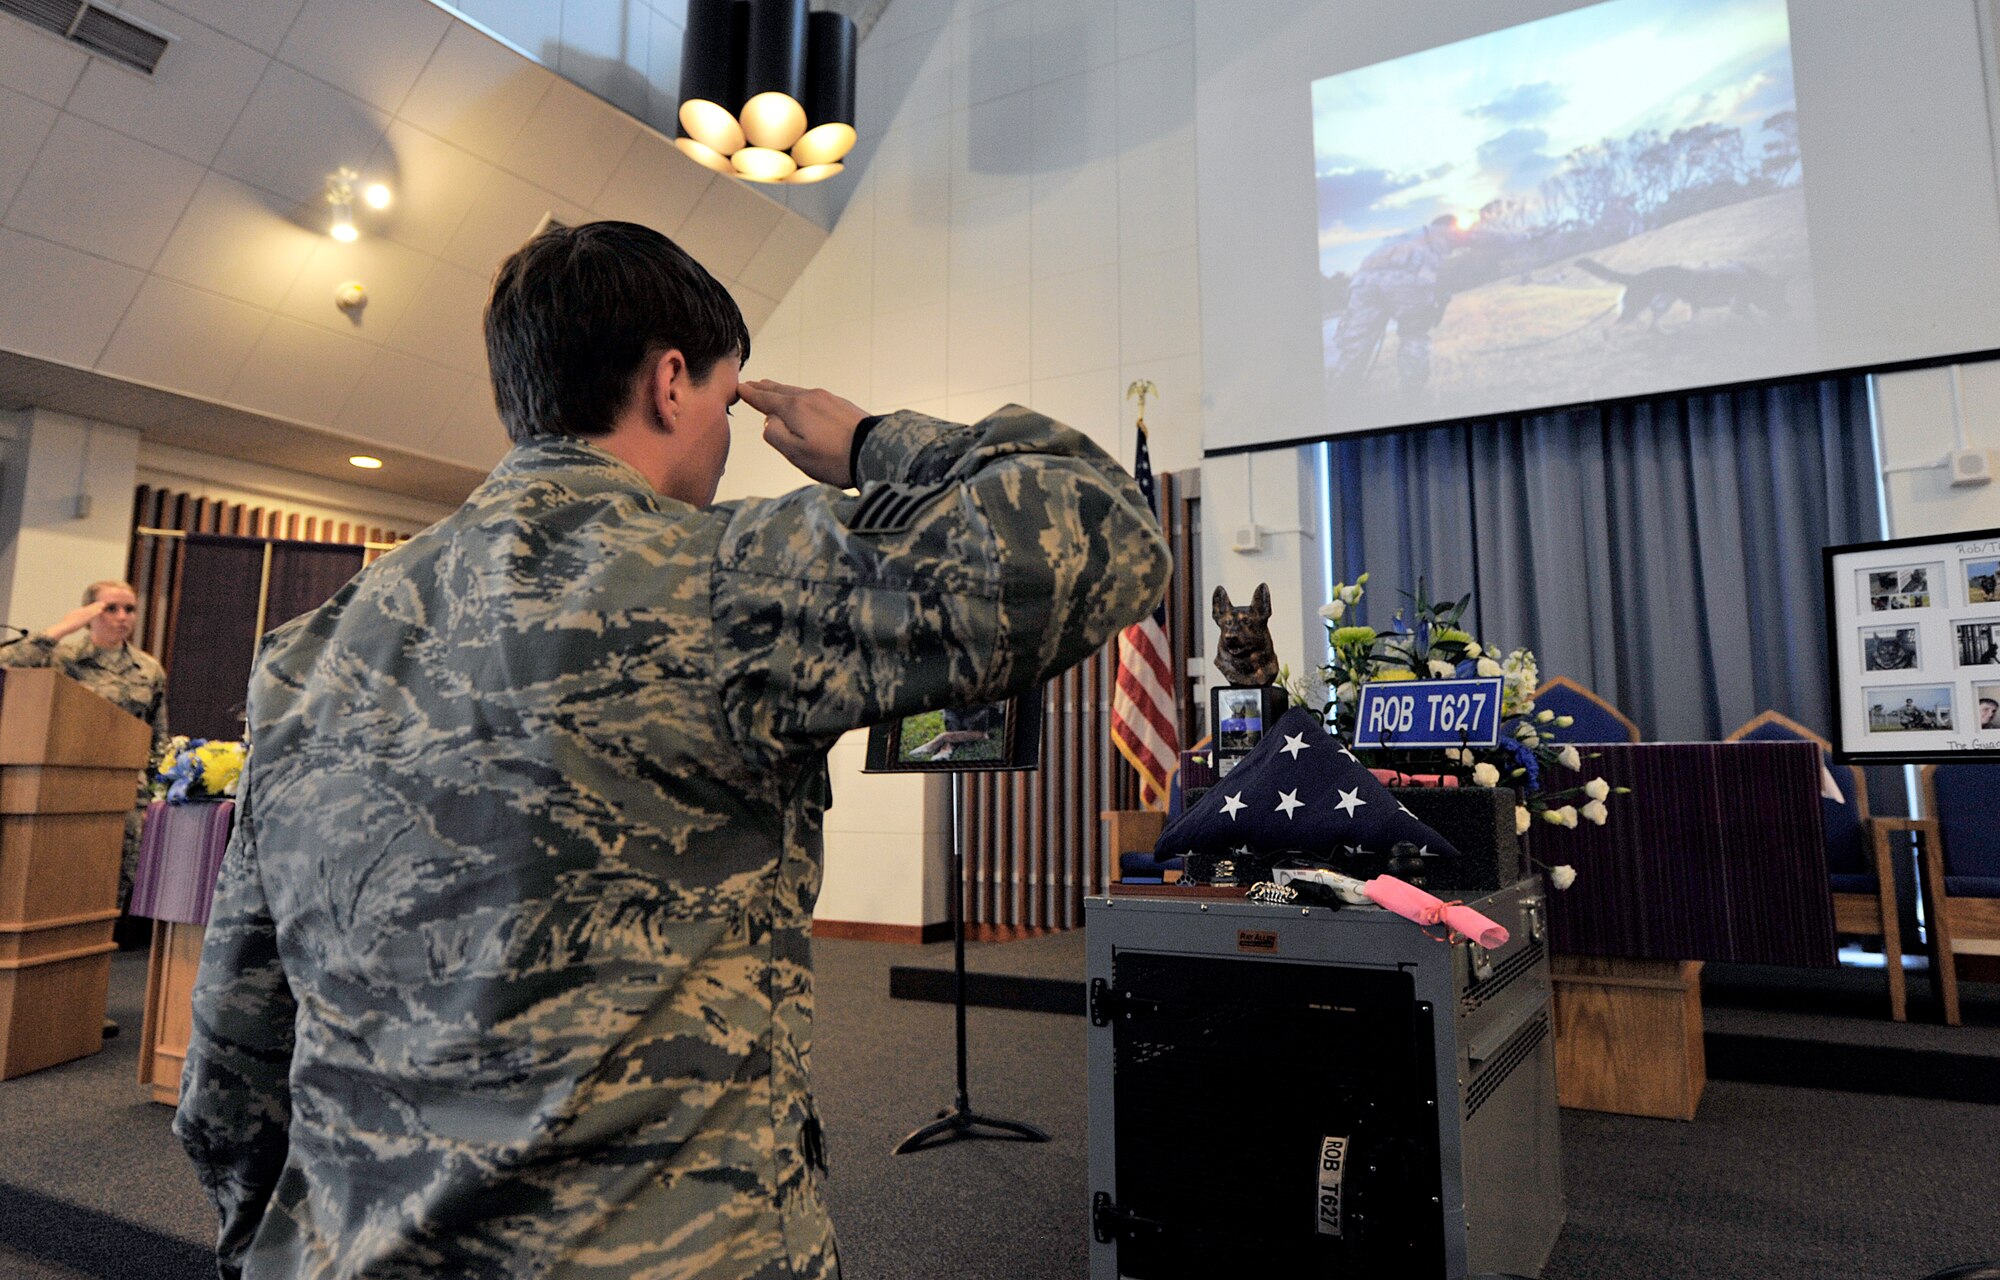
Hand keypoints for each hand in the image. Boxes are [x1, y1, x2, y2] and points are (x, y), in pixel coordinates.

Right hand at [47, 600, 105, 638]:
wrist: (63, 627)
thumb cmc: (64, 627)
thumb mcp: (68, 621)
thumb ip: (72, 620)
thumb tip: (72, 622)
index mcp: (75, 612)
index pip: (84, 609)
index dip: (91, 607)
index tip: (97, 605)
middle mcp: (79, 612)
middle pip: (89, 608)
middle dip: (95, 605)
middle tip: (102, 602)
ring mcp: (81, 615)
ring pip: (91, 610)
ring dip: (97, 607)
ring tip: (103, 604)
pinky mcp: (83, 618)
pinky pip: (91, 614)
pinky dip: (96, 612)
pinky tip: (101, 610)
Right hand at [738, 379, 867, 486]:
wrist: (876, 451)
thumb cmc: (834, 459)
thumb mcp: (796, 453)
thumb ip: (775, 435)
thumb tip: (769, 421)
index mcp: (794, 408)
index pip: (765, 399)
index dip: (751, 395)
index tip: (740, 388)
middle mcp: (809, 397)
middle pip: (781, 391)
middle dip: (765, 388)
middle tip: (753, 383)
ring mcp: (827, 399)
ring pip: (797, 392)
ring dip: (782, 390)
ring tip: (772, 388)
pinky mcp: (841, 404)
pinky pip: (813, 397)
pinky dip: (800, 396)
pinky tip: (802, 401)